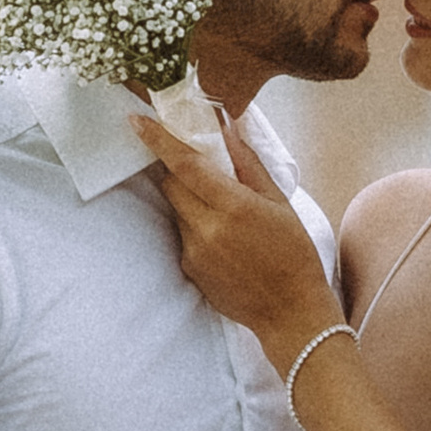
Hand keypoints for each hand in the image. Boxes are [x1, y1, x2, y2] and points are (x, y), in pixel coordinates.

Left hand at [137, 108, 339, 367]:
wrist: (289, 310)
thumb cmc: (293, 252)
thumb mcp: (279, 202)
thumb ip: (249, 163)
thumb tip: (228, 128)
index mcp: (233, 207)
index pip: (185, 166)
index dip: (158, 140)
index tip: (136, 120)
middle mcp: (206, 229)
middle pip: (171, 184)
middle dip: (177, 169)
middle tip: (196, 162)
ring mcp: (194, 252)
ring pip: (177, 209)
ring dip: (190, 198)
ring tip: (224, 210)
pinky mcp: (188, 269)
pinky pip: (183, 234)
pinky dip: (195, 224)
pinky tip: (225, 238)